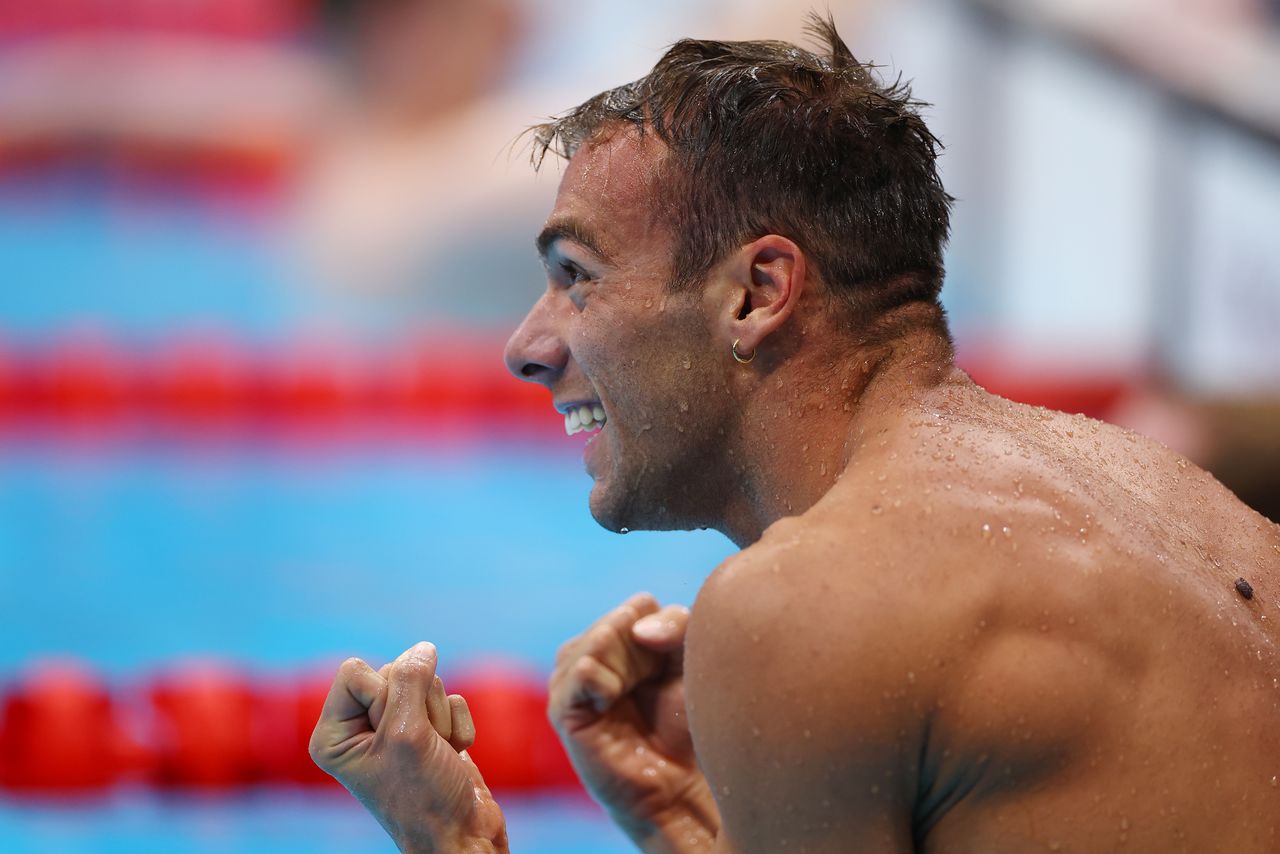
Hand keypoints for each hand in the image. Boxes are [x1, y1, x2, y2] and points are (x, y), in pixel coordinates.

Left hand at [310, 642, 507, 853]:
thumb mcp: (408, 733)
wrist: (464, 834)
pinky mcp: (429, 730)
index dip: (384, 696)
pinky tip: (452, 754)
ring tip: (436, 753)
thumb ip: (411, 679)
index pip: (356, 672)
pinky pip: (449, 698)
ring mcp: (396, 729)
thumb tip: (424, 647)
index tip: (394, 738)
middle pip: (393, 671)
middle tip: (419, 748)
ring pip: (425, 682)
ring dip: (440, 718)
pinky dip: (457, 725)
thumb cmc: (423, 795)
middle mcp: (359, 729)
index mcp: (333, 734)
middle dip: (417, 706)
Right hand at [549, 593, 717, 848]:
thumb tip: (639, 628)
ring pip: (599, 640)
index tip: (672, 671)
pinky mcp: (562, 708)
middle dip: (647, 655)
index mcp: (617, 637)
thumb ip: (676, 625)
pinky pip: (582, 671)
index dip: (664, 635)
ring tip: (632, 701)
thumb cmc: (683, 725)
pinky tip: (613, 704)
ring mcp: (570, 678)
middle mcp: (588, 651)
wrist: (675, 783)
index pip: (639, 606)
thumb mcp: (689, 661)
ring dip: (629, 668)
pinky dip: (606, 681)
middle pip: (620, 621)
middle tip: (652, 692)